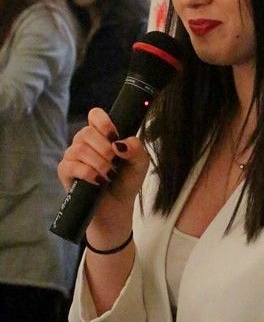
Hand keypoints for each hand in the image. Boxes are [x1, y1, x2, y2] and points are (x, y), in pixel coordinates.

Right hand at [58, 107, 148, 226]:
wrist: (117, 207)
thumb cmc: (126, 181)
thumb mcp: (140, 163)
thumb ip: (136, 148)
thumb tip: (119, 144)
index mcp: (101, 135)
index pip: (95, 115)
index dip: (103, 122)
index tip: (114, 136)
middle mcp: (84, 142)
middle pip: (87, 132)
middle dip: (105, 149)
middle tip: (115, 163)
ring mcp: (73, 156)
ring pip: (80, 149)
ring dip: (99, 163)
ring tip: (109, 176)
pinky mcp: (65, 172)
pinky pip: (71, 165)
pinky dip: (88, 173)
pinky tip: (98, 181)